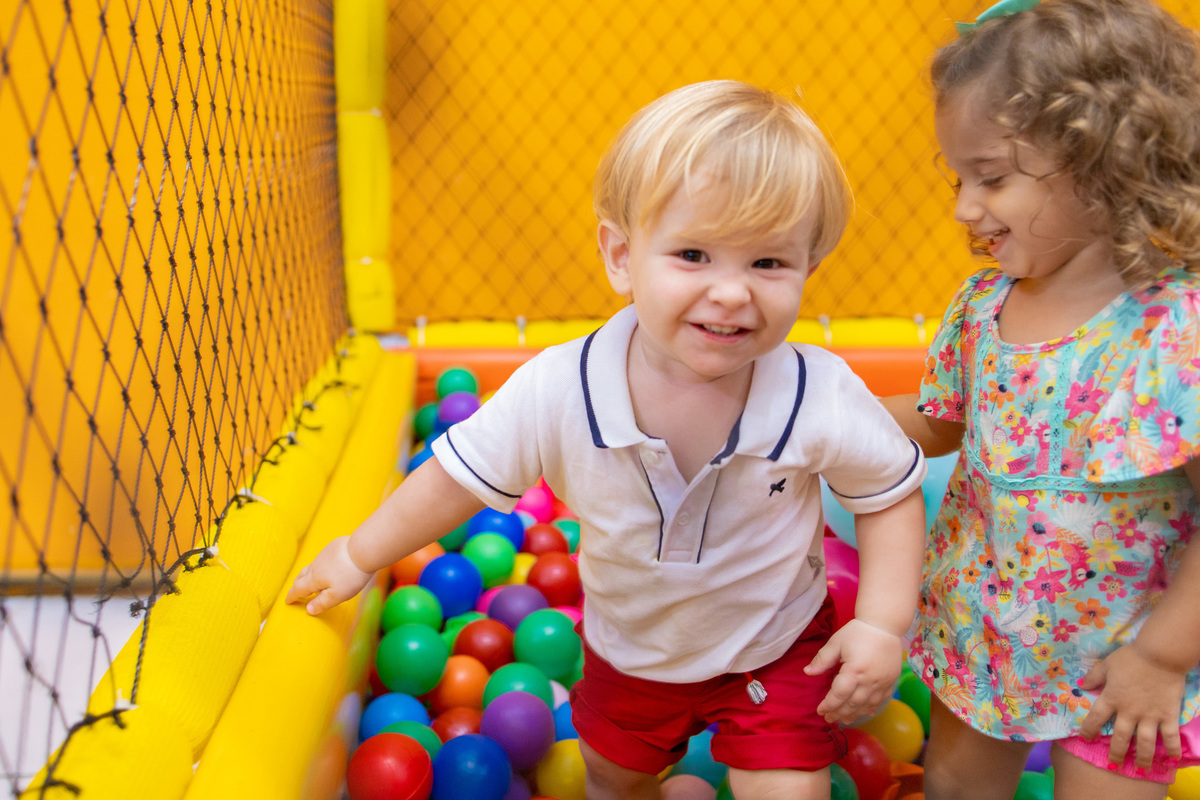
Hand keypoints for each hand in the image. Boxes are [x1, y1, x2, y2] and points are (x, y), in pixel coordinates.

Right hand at [285, 536, 373, 614]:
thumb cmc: (351, 575)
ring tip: (311, 580)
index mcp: (315, 579)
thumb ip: (322, 603)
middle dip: (297, 585)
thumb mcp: (337, 596)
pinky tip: (329, 567)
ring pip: (312, 566)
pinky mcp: (334, 546)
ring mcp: (324, 554)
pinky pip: (323, 557)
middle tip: (296, 592)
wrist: (363, 549)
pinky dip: (321, 565)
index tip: (287, 601)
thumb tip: (308, 610)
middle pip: (302, 576)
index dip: (292, 596)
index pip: (298, 589)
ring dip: (308, 574)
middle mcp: (316, 565)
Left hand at [804, 619, 902, 723]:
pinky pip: (881, 700)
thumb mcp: (836, 642)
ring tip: (844, 720)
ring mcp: (882, 682)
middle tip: (829, 719)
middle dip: (839, 712)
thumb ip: (822, 659)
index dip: (829, 705)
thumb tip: (807, 672)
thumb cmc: (858, 632)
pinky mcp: (891, 681)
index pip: (839, 694)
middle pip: (853, 703)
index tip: (820, 711)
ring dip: (855, 714)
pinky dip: (872, 708)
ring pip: (867, 705)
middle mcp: (870, 680)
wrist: (884, 625)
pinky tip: (865, 712)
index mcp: (854, 670)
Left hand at [1078, 642, 1186, 767]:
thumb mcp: (1107, 664)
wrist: (1160, 656)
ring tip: (1141, 768)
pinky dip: (1172, 749)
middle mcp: (1129, 711)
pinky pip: (1170, 736)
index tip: (1085, 738)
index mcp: (1111, 698)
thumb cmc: (1131, 658)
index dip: (1089, 730)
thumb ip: (1094, 677)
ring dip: (1142, 757)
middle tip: (1114, 765)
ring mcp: (1150, 716)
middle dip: (1116, 753)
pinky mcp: (1168, 715)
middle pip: (1121, 737)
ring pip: (1144, 742)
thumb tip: (1080, 685)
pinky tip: (1172, 759)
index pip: (1096, 718)